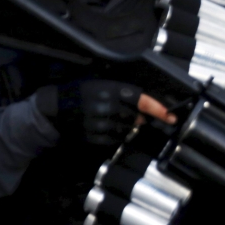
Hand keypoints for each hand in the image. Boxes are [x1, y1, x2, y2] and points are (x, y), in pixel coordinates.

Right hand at [36, 80, 176, 145]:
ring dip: (125, 127)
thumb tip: (146, 106)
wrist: (54, 108)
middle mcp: (106, 106)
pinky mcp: (93, 138)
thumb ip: (122, 92)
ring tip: (110, 119)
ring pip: (126, 130)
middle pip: (135, 118)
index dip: (158, 108)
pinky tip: (104, 128)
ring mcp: (99, 124)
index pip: (141, 100)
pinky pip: (114, 141)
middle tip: (126, 114)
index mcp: (110, 89)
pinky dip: (114, 136)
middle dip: (136, 118)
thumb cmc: (80, 93)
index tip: (171, 116)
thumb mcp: (100, 83)